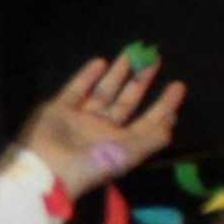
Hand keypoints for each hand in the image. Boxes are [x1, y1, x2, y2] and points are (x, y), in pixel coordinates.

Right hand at [20, 53, 183, 197]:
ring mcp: (81, 119)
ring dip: (118, 73)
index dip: (164, 106)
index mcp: (121, 144)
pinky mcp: (60, 110)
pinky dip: (87, 77)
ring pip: (103, 92)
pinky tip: (100, 62)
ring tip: (132, 53)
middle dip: (141, 81)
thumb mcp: (127, 155)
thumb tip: (172, 122)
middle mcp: (103, 130)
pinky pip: (76, 90)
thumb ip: (152, 138)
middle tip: (154, 58)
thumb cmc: (90, 164)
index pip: (148, 122)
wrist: (46, 170)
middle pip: (127, 102)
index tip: (178, 86)